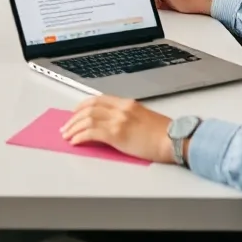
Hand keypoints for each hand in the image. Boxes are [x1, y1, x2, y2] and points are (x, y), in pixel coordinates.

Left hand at [60, 95, 174, 163]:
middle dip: (73, 117)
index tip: (75, 113)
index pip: (98, 99)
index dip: (82, 106)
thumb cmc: (164, 134)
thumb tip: (110, 124)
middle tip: (66, 126)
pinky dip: (80, 136)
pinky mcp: (117, 134)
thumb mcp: (143, 118)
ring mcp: (118, 120)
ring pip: (87, 119)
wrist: (175, 140)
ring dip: (73, 127)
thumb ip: (127, 117)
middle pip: (89, 108)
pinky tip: (75, 141)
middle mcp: (121, 109)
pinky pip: (91, 133)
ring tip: (67, 135)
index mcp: (127, 103)